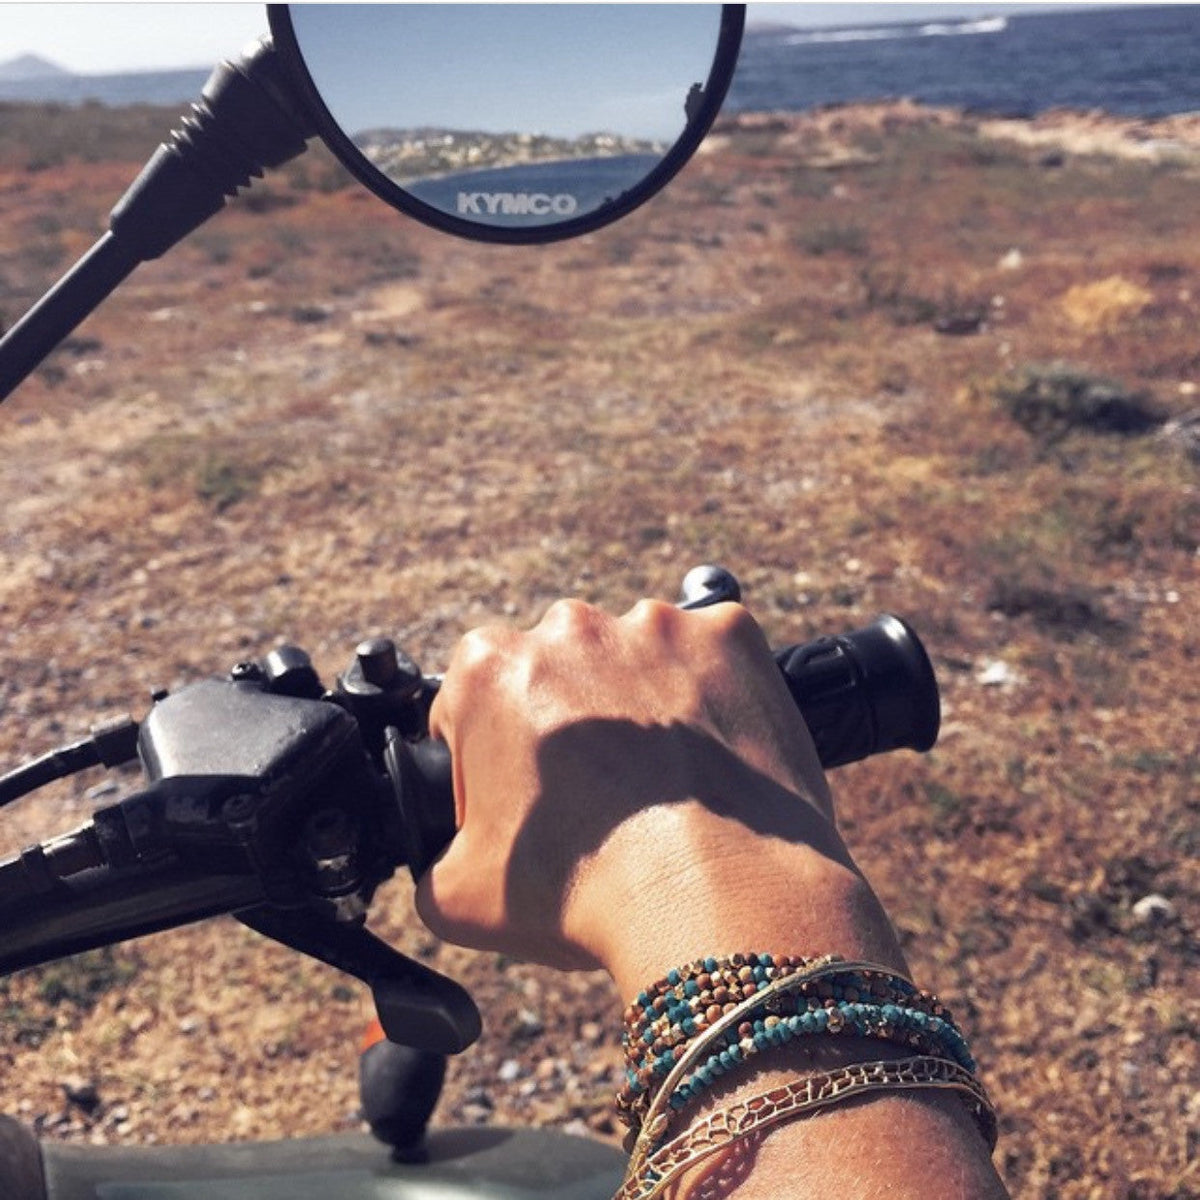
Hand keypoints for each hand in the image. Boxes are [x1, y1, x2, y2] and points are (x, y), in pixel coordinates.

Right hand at [414, 598, 905, 991]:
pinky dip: (712, 694)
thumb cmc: (582, 893)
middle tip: (595, 796)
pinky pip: (713, 657)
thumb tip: (444, 861)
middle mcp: (568, 626)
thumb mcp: (455, 897)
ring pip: (635, 658)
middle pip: (556, 670)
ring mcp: (655, 623)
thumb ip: (433, 860)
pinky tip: (711, 757)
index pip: (472, 703)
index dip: (489, 756)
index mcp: (486, 668)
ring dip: (640, 702)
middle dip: (567, 719)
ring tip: (662, 784)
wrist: (710, 895)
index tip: (522, 798)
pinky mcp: (729, 635)